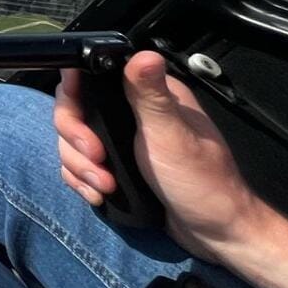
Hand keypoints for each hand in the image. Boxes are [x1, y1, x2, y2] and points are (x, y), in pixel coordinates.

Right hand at [54, 51, 264, 263]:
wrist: (215, 234)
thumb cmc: (200, 181)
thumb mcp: (171, 135)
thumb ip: (151, 95)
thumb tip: (144, 53)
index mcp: (147, 95)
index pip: (90, 78)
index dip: (74, 97)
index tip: (81, 123)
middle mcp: (130, 112)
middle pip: (73, 111)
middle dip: (76, 141)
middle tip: (97, 161)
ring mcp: (120, 140)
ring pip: (71, 141)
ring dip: (79, 166)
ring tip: (104, 186)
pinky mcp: (115, 166)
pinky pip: (78, 165)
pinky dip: (82, 180)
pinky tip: (98, 194)